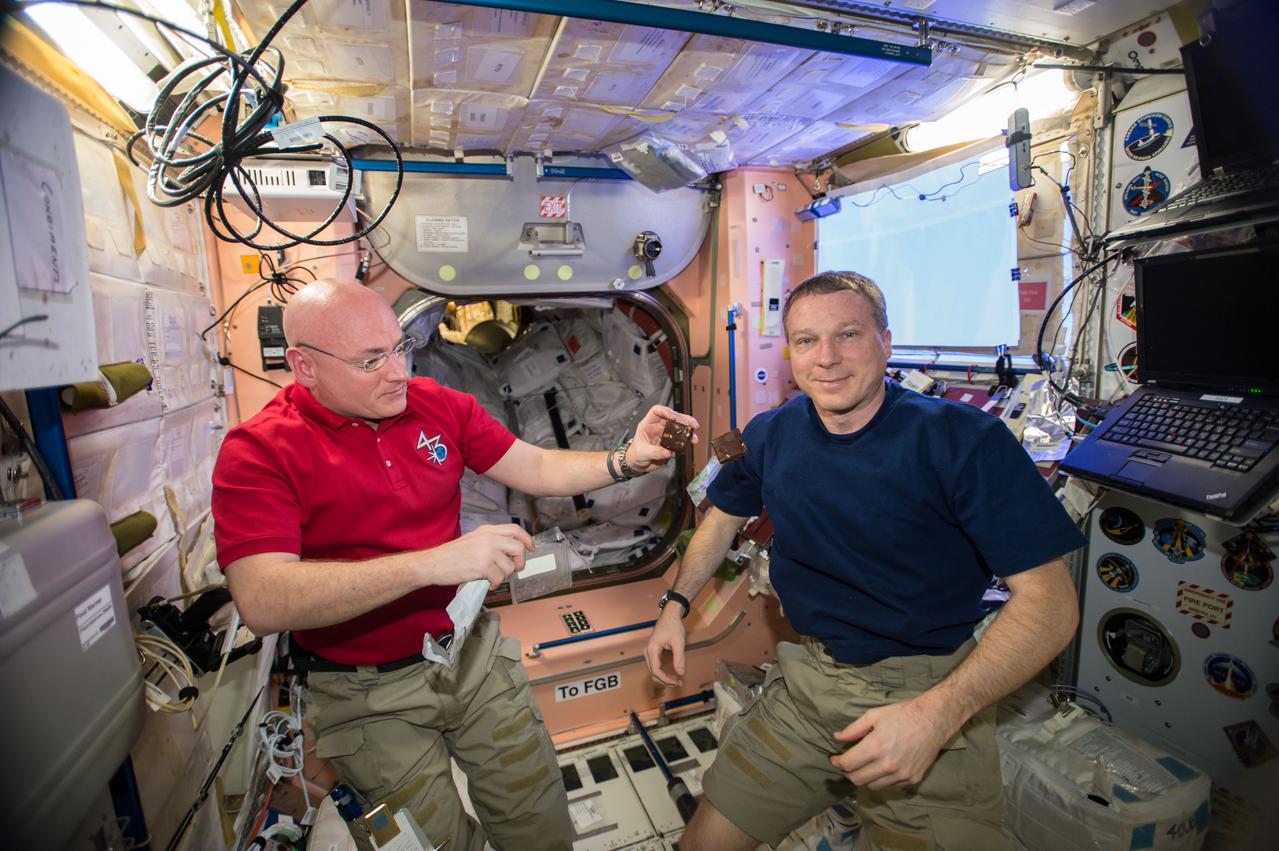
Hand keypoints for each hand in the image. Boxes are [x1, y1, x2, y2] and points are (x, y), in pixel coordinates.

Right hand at [433, 524, 533, 588]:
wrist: (433, 563)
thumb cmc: (451, 555)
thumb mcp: (473, 540)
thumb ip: (490, 541)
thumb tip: (510, 551)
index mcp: (487, 530)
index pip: (515, 530)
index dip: (527, 539)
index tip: (531, 548)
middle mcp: (489, 538)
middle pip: (518, 548)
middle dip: (519, 562)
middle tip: (512, 569)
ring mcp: (487, 552)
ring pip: (510, 567)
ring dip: (503, 576)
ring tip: (491, 577)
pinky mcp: (483, 566)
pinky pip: (500, 578)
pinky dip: (495, 584)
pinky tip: (486, 583)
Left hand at [628, 405, 699, 471]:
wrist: (638, 463)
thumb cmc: (636, 454)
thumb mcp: (643, 453)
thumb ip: (655, 452)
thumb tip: (668, 452)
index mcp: (648, 423)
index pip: (657, 411)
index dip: (666, 411)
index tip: (673, 417)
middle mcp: (658, 426)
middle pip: (672, 417)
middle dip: (683, 419)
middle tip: (692, 425)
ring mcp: (665, 433)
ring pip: (679, 426)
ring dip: (688, 430)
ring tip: (694, 436)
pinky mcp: (671, 442)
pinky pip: (681, 437)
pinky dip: (688, 439)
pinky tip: (692, 441)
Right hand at [643, 607, 686, 685]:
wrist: (670, 615)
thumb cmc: (673, 625)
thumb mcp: (678, 642)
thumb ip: (679, 658)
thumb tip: (681, 673)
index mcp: (652, 649)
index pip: (656, 670)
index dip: (666, 679)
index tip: (676, 681)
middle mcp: (648, 651)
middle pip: (653, 672)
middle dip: (665, 680)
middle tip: (678, 683)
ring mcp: (649, 651)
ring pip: (654, 670)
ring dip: (664, 678)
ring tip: (676, 680)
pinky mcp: (653, 651)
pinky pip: (656, 666)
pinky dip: (663, 672)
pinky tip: (672, 674)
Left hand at [829, 697, 956, 788]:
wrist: (933, 720)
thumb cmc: (902, 714)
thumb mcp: (874, 715)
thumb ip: (853, 729)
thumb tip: (837, 738)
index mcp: (876, 746)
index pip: (848, 764)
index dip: (837, 763)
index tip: (835, 759)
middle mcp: (888, 764)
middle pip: (857, 779)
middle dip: (847, 773)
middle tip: (846, 764)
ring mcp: (901, 774)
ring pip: (873, 786)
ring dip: (864, 778)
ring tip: (863, 767)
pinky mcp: (912, 779)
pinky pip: (890, 786)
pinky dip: (881, 780)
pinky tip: (881, 768)